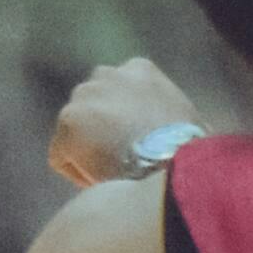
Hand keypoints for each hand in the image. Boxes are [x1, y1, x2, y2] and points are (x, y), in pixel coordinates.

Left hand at [48, 56, 205, 189]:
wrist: (175, 168)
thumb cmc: (191, 155)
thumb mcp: (189, 121)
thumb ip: (168, 115)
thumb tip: (175, 130)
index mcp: (139, 70)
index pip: (115, 96)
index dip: (123, 128)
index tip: (136, 150)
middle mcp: (107, 75)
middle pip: (90, 110)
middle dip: (99, 134)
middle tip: (119, 163)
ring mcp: (85, 96)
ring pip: (74, 135)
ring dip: (88, 154)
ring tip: (115, 176)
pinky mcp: (69, 121)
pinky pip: (61, 158)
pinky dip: (78, 174)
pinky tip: (102, 182)